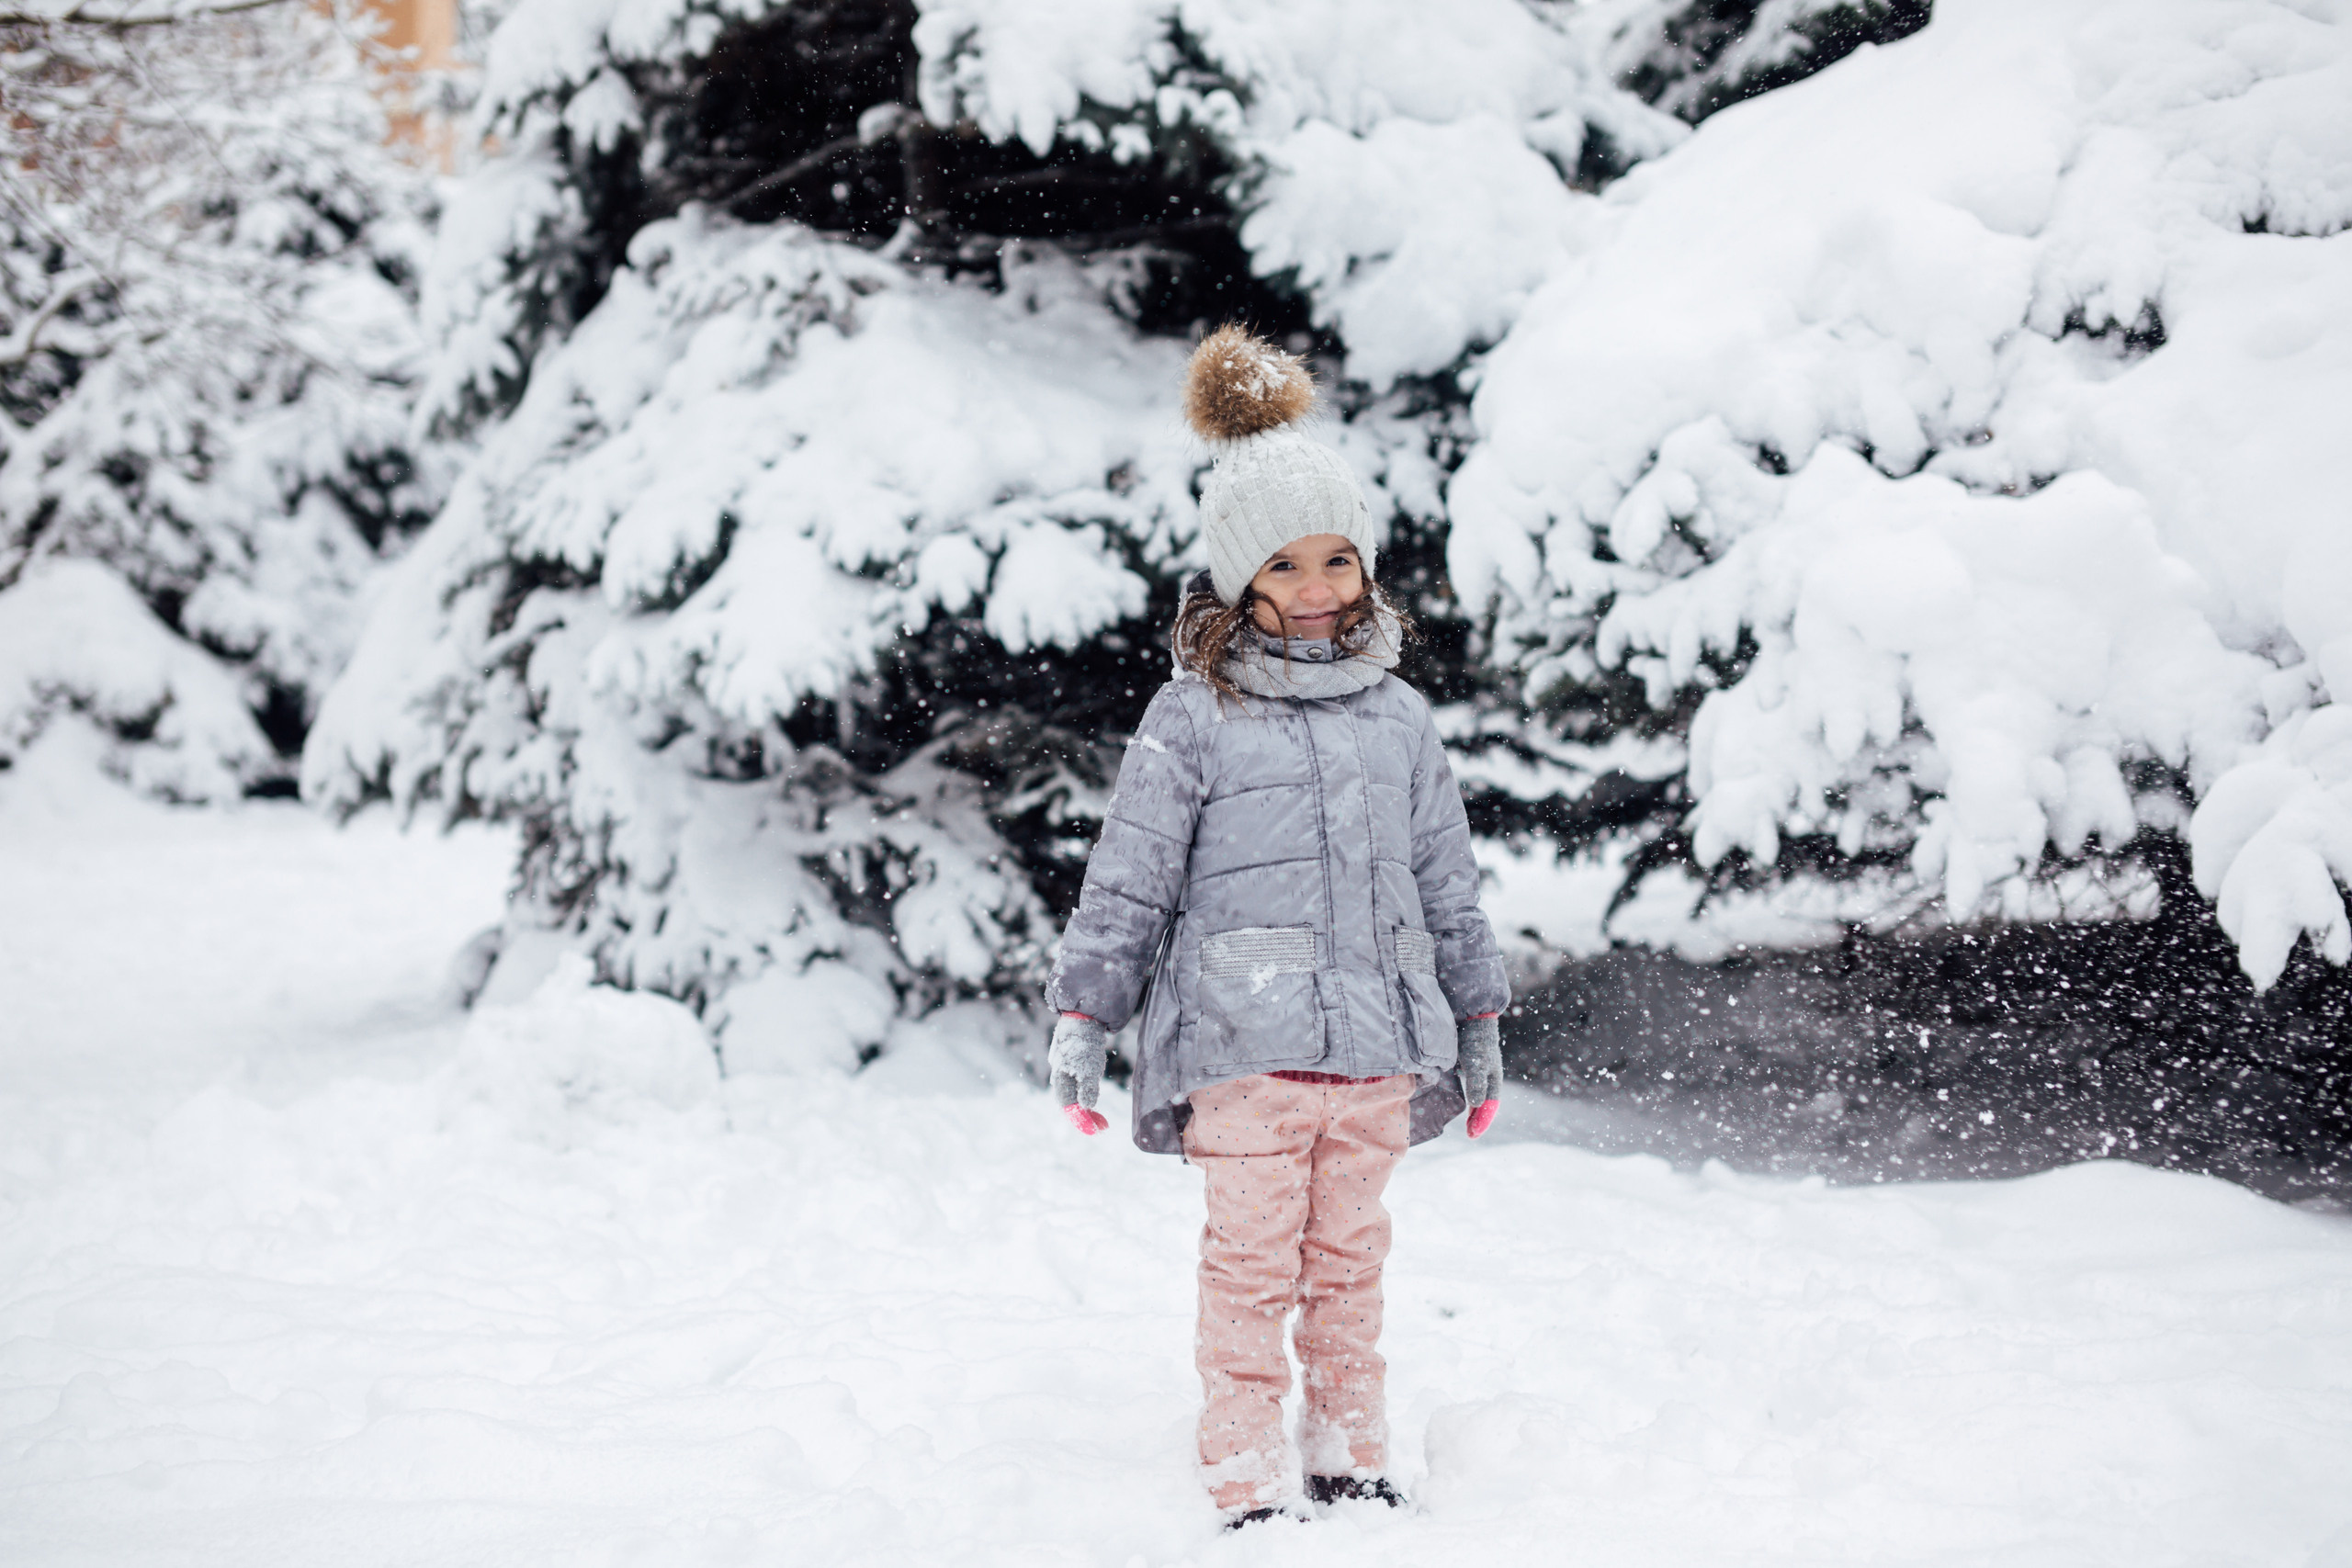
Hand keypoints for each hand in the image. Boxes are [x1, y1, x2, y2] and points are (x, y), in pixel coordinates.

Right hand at [1050, 1013, 1109, 1134]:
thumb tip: (1087, 1107)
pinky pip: (1077, 1083)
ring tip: (1101, 1114)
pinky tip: (1094, 1092)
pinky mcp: (1072, 1061)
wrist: (1083, 1015)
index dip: (1081, 1121)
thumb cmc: (1085, 1042)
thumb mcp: (1089, 1067)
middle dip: (1086, 1117)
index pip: (1069, 1108)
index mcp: (1061, 1079)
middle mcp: (1061, 1075)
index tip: (1096, 1131)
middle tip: (1103, 1126)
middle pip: (1070, 1103)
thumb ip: (1087, 1088)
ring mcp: (1066, 1068)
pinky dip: (1086, 1092)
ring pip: (1074, 1094)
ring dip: (1087, 1107)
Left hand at [1459, 1014, 1501, 1137]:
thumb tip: (1476, 1105)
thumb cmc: (1475, 1040)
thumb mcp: (1476, 1063)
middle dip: (1479, 1120)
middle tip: (1470, 1135)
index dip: (1482, 1122)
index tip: (1472, 1136)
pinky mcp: (1471, 1064)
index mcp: (1494, 1079)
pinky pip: (1472, 1087)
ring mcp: (1481, 1070)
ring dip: (1475, 1111)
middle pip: (1486, 1104)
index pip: (1489, 1107)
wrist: (1472, 1016)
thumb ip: (1476, 1083)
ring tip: (1468, 1124)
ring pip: (1480, 1096)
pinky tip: (1462, 1101)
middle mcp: (1489, 1076)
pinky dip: (1469, 1098)